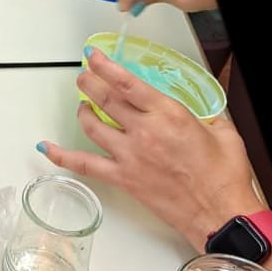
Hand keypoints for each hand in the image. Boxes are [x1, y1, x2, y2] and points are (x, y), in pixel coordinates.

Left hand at [41, 48, 258, 251]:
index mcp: (169, 114)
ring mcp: (130, 156)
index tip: (93, 56)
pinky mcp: (123, 179)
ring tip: (82, 105)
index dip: (105, 66)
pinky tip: (47, 148)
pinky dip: (62, 155)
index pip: (127, 83)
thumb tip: (203, 115)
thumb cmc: (224, 178)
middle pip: (105, 99)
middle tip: (84, 76)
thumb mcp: (224, 133)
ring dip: (82, 111)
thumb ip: (208, 117)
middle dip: (89, 83)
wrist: (220, 214)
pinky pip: (84, 164)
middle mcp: (145, 132)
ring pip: (92, 125)